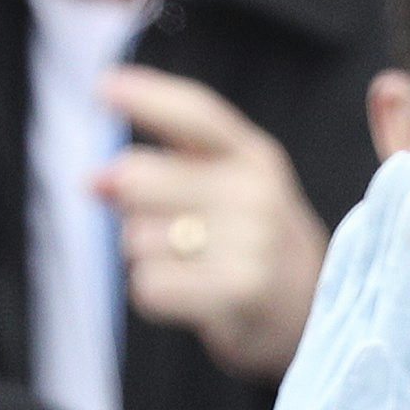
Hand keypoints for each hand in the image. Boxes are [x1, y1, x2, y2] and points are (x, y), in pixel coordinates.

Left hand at [98, 68, 328, 382]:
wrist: (315, 323)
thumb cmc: (257, 252)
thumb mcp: (229, 194)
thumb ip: (165, 174)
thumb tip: (94, 180)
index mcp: (255, 157)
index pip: (195, 113)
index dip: (145, 96)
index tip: (102, 87)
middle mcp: (255, 192)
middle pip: (139, 179)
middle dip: (132, 209)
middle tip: (168, 232)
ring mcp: (250, 243)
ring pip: (137, 239)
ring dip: (148, 259)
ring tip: (193, 271)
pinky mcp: (237, 293)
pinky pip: (149, 286)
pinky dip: (155, 295)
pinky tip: (188, 298)